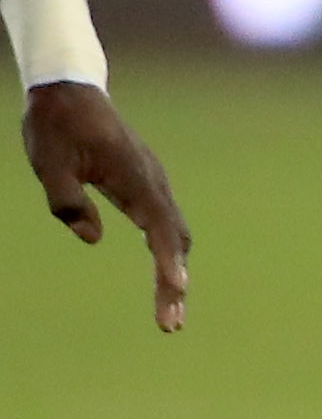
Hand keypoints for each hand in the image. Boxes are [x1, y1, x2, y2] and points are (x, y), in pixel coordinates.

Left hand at [27, 83, 188, 330]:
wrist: (70, 93)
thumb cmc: (56, 128)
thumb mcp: (48, 164)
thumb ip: (68, 202)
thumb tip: (93, 238)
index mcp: (135, 179)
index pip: (160, 229)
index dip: (168, 263)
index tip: (177, 291)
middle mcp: (154, 184)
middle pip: (176, 241)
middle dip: (174, 283)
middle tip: (169, 325)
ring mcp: (154, 184)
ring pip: (176, 234)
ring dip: (174, 272)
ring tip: (168, 311)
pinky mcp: (146, 186)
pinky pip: (167, 225)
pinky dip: (169, 254)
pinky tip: (164, 273)